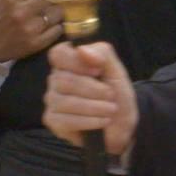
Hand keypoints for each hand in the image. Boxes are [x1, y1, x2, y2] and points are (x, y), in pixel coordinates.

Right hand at [43, 40, 135, 159]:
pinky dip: (88, 121)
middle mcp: (56, 79)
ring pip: (65, 102)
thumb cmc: (117, 95)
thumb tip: (81, 50)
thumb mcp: (117, 71)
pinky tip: (102, 121)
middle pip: (64, 80)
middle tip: (111, 96)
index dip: (77, 63)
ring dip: (94, 107)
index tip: (97, 72)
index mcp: (69, 62)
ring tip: (110, 110)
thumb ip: (102, 54)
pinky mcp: (52, 121)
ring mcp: (52, 100)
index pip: (58, 54)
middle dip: (93, 90)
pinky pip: (64, 121)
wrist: (122, 124)